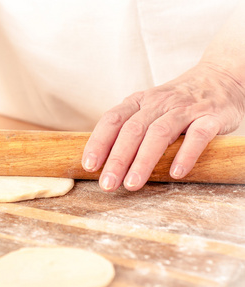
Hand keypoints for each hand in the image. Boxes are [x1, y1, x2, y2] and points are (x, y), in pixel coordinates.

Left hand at [82, 63, 244, 191]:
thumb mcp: (148, 109)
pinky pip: (197, 136)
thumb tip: (102, 161)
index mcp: (138, 102)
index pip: (112, 120)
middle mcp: (158, 103)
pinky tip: (175, 173)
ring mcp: (185, 109)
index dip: (98, 142)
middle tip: (107, 184)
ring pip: (159, 134)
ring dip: (143, 161)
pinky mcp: (211, 117)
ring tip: (132, 184)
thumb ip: (128, 128)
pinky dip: (186, 154)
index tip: (89, 166)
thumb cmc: (175, 104)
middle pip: (132, 130)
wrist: (220, 78)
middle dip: (117, 159)